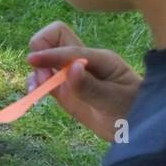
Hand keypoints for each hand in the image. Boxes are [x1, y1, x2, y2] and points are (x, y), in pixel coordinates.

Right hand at [25, 22, 141, 141]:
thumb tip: (72, 68)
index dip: (51, 54)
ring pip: (44, 57)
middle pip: (53, 37)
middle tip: (43, 76)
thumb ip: (91, 86)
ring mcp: (71, 73)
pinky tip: (34, 94)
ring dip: (35, 69)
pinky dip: (33, 82)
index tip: (32, 61)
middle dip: (41, 51)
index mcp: (99, 58)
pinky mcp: (63, 87)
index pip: (70, 49)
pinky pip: (42, 77)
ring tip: (38, 89)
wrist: (134, 128)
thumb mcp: (115, 100)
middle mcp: (82, 60)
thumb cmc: (131, 111)